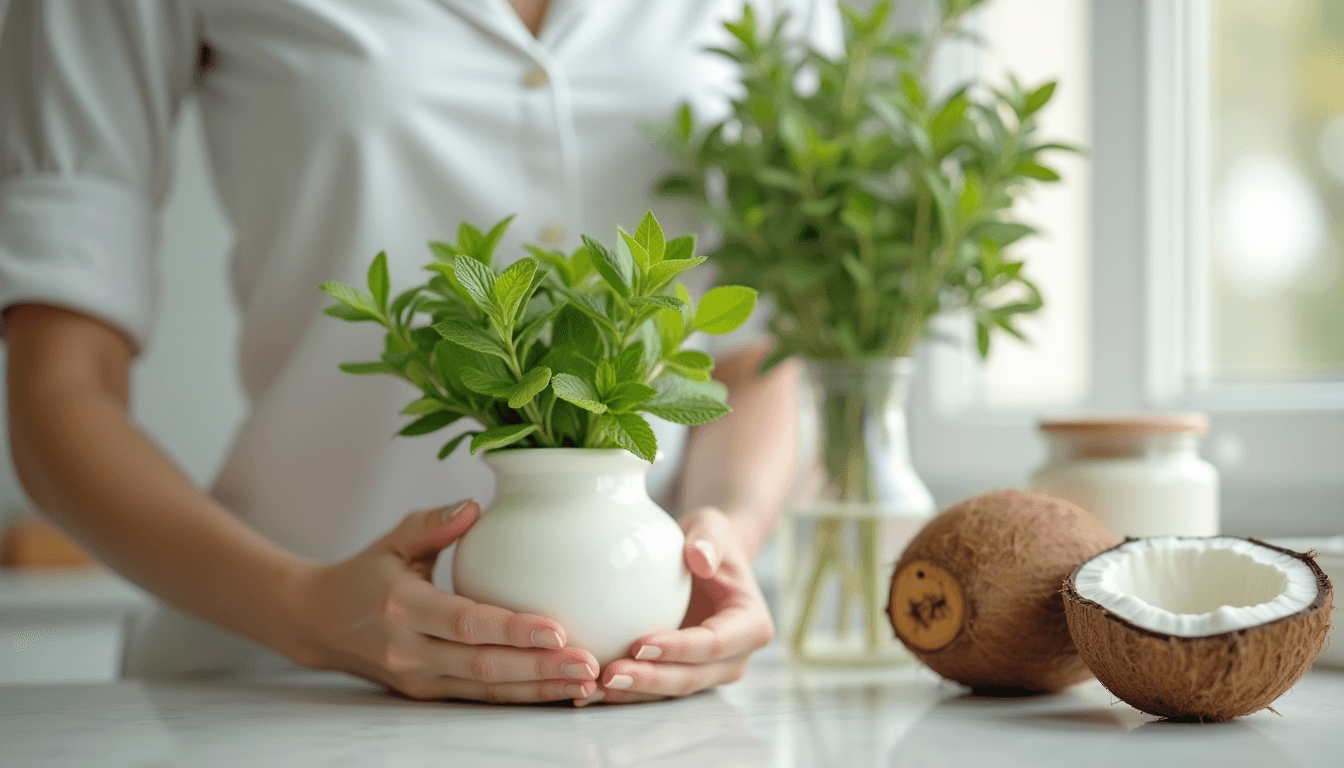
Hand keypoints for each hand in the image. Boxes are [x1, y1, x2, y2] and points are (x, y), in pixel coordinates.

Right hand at [283, 499, 599, 702]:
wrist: (320, 622)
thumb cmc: (367, 573)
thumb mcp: (393, 539)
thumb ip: (433, 524)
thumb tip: (472, 507)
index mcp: (402, 606)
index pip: (465, 622)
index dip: (513, 629)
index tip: (558, 629)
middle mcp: (409, 649)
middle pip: (483, 666)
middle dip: (540, 668)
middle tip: (588, 664)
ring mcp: (418, 678)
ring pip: (486, 690)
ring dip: (539, 689)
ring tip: (584, 683)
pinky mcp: (426, 693)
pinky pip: (480, 698)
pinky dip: (521, 697)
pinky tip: (558, 692)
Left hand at [578, 506, 773, 704]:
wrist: (705, 559)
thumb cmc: (709, 541)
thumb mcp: (712, 528)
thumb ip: (709, 540)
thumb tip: (699, 558)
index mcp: (751, 625)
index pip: (714, 643)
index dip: (678, 648)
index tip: (640, 643)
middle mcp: (736, 658)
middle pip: (692, 677)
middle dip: (651, 680)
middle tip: (609, 673)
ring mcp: (711, 673)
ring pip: (672, 691)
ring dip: (634, 692)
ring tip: (595, 687)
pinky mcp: (686, 676)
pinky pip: (657, 690)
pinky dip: (627, 691)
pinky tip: (593, 690)